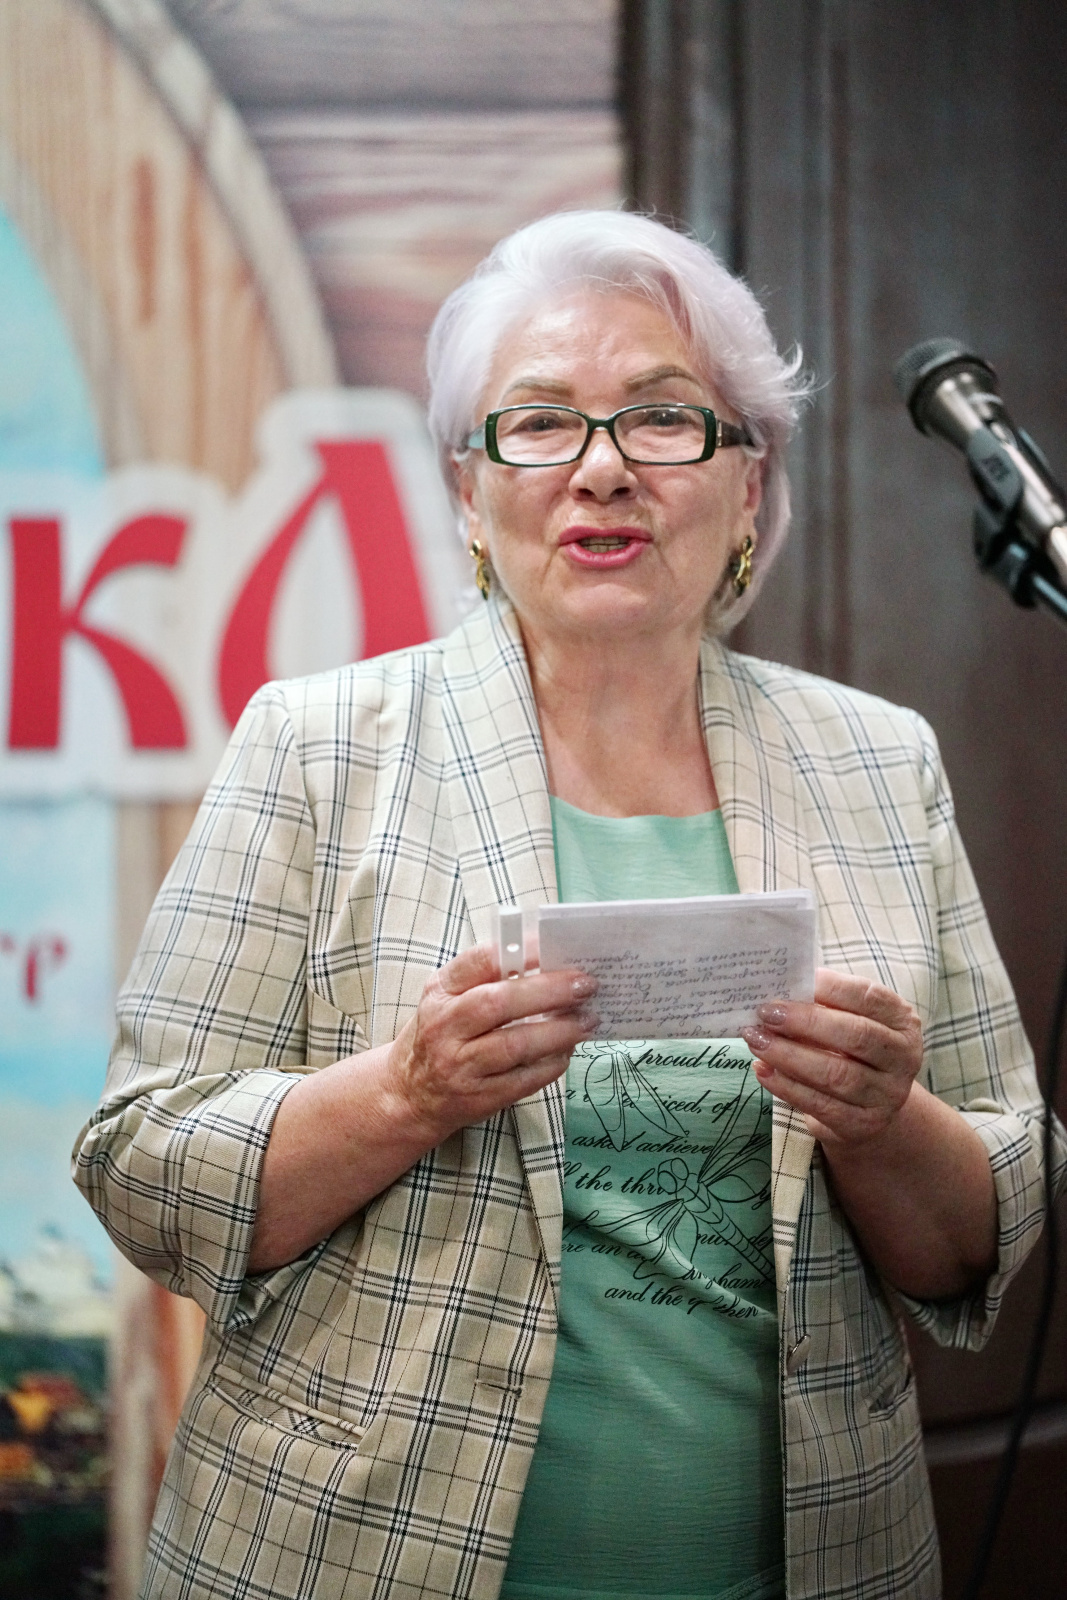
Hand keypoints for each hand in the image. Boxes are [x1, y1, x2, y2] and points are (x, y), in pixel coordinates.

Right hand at [383, 944, 597, 1143]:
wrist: (409, 1095)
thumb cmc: (440, 1035)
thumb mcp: (448, 999)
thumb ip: (487, 979)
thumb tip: (548, 962)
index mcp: (440, 991)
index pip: (481, 962)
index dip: (522, 952)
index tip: (555, 948)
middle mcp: (445, 1027)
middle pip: (501, 1003)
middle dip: (550, 991)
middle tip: (585, 985)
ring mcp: (460, 1065)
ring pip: (516, 1044)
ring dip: (559, 1031)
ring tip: (587, 1020)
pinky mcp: (478, 1098)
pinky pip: (524, 1079)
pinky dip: (552, 1063)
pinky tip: (568, 1051)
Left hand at [740, 968, 923, 1147]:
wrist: (873, 1106)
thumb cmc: (853, 1050)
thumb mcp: (851, 1020)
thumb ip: (824, 1003)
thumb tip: (780, 988)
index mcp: (902, 1021)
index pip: (869, 998)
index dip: (832, 988)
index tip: (794, 980)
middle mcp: (902, 1058)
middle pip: (856, 1036)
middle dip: (806, 1022)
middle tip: (766, 1013)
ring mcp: (886, 1095)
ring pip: (836, 1074)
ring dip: (789, 1055)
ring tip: (756, 1039)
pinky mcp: (862, 1124)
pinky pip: (820, 1104)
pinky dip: (786, 1086)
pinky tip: (762, 1069)